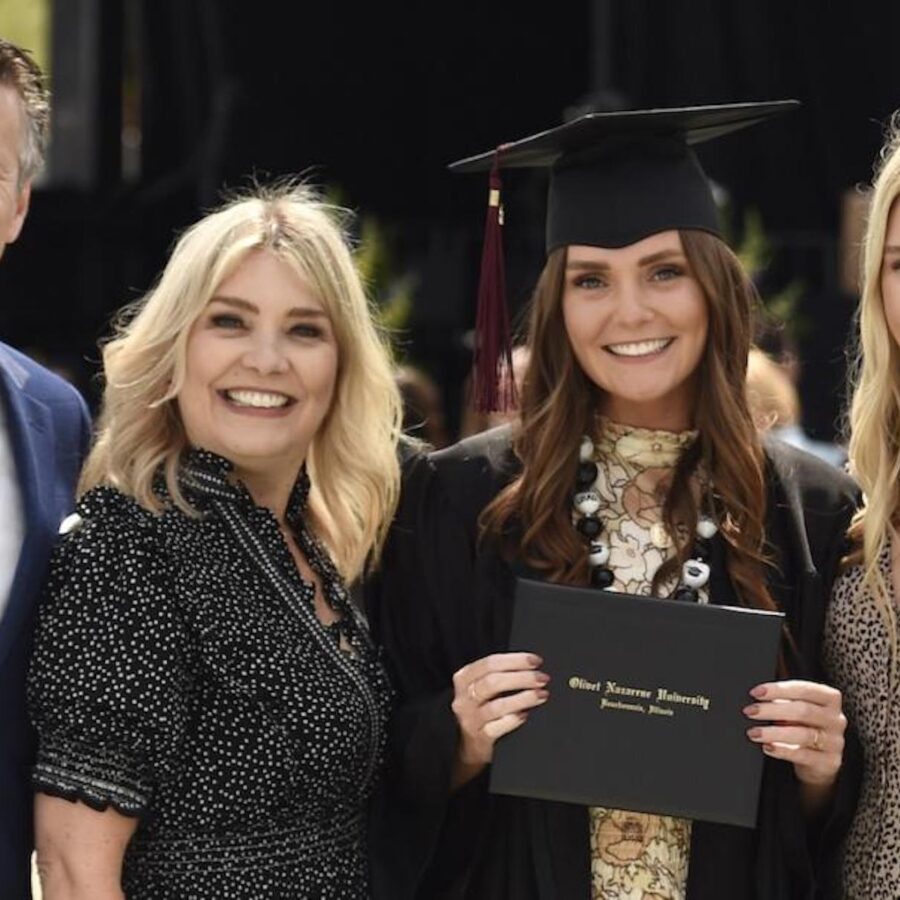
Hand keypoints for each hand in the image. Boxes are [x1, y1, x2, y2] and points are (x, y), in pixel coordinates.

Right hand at [450, 652, 548, 782]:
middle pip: (492, 682)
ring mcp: (471, 719)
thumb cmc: (482, 707)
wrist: (469, 743)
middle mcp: (465, 698)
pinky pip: (498, 728)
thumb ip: (501, 673)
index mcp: (465, 678)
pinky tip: (526, 714)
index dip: (515, 660)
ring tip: (541, 695)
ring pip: (497, 706)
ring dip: (523, 698)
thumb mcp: (483, 686)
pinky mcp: (479, 738)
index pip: (489, 664)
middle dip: (521, 678)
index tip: (535, 661)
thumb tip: (530, 665)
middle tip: (542, 678)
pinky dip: (514, 720)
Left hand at [744, 679, 845, 790]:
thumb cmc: (804, 725)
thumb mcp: (796, 708)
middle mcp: (835, 719)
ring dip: (773, 733)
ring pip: (803, 735)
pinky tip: (767, 747)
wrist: (820, 759)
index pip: (804, 689)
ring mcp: (834, 742)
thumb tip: (758, 695)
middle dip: (772, 710)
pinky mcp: (829, 762)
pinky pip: (804, 756)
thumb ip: (783, 699)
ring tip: (753, 732)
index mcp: (829, 699)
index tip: (755, 693)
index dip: (778, 690)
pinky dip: (783, 751)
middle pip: (803, 711)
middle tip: (749, 711)